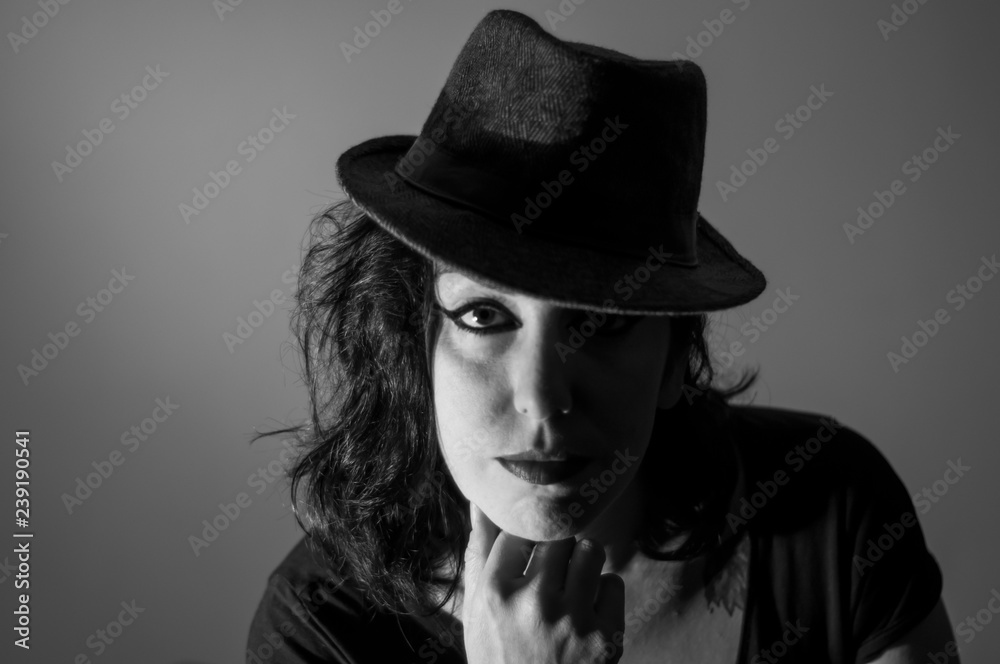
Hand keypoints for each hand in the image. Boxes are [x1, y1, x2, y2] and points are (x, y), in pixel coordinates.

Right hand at [461, 501, 624, 662]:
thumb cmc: (498, 656)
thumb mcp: (476, 609)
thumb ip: (478, 552)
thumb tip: (480, 499)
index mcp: (496, 591)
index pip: (519, 530)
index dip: (525, 542)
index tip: (526, 558)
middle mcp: (535, 601)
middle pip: (558, 537)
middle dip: (556, 551)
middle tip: (550, 573)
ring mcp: (573, 619)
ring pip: (590, 550)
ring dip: (582, 563)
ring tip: (571, 586)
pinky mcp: (605, 637)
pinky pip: (614, 583)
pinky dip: (603, 594)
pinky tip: (586, 613)